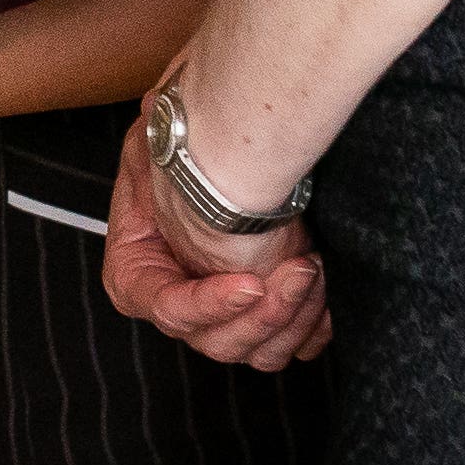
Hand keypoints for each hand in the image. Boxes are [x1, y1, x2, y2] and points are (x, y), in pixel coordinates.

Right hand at [100, 111, 330, 368]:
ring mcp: (229, 318)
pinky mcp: (271, 320)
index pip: (168, 310)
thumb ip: (153, 147)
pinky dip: (314, 326)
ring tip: (314, 269)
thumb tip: (155, 110)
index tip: (250, 282)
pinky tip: (326, 291)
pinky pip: (297, 347)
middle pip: (219, 343)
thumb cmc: (189, 150)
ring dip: (294, 316)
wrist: (239, 153)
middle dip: (265, 312)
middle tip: (299, 268)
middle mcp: (184, 306)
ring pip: (261, 353)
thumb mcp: (155, 143)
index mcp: (139, 275)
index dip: (209, 304)